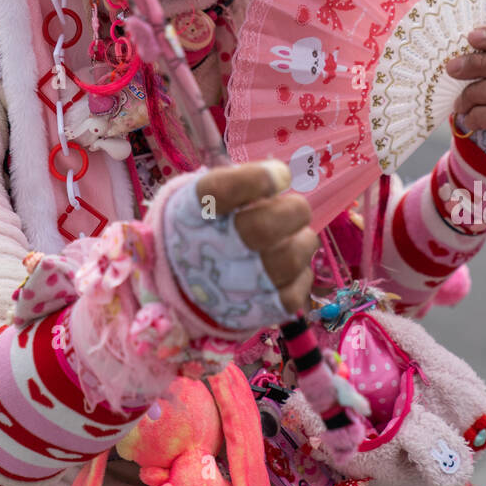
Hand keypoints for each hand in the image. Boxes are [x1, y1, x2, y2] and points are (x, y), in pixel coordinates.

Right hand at [194, 160, 317, 313]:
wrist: (183, 283)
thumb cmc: (207, 227)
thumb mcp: (208, 197)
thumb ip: (240, 183)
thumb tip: (283, 177)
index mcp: (192, 211)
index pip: (218, 192)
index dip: (256, 180)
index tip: (281, 174)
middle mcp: (208, 249)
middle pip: (260, 229)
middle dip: (293, 211)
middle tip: (297, 208)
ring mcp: (231, 286)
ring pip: (287, 260)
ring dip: (302, 242)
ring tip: (294, 237)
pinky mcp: (254, 311)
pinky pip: (293, 293)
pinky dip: (301, 275)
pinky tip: (290, 267)